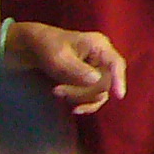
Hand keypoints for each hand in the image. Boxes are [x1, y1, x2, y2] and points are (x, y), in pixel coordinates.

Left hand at [7, 23, 127, 114]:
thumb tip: (97, 80)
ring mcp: (97, 69)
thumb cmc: (47, 47)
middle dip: (83, 91)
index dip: (119, 79)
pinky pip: (94, 96)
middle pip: (105, 82)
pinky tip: (73, 108)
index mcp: (99, 45)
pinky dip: (84, 103)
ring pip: (99, 92)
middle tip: (57, 91)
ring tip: (57, 92)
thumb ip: (77, 69)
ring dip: (80, 97)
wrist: (34, 48)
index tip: (119, 96)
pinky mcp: (90, 80)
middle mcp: (102, 57)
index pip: (116, 63)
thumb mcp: (59, 57)